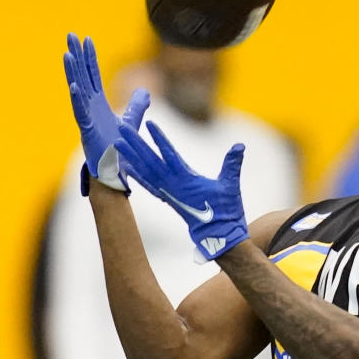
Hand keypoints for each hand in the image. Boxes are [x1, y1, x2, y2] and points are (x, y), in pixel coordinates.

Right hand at [63, 33, 150, 193]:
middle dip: (77, 55)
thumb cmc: (120, 147)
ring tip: (68, 54)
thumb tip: (145, 91)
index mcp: (98, 103)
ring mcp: (86, 118)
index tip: (86, 38)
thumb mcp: (131, 120)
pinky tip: (74, 86)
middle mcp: (89, 107)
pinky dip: (77, 100)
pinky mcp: (87, 131)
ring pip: (77, 90)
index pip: (92, 74)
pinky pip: (81, 113)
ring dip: (72, 72)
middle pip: (82, 76)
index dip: (90, 57)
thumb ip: (137, 105)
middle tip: (70, 35)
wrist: (116, 170)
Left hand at [115, 121, 248, 260]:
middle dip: (136, 143)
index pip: (170, 155)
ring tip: (118, 142)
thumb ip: (232, 165)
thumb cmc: (226, 210)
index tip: (149, 124)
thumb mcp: (231, 185)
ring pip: (145, 171)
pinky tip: (127, 167)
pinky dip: (136, 174)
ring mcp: (168, 192)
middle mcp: (173, 185)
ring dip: (131, 156)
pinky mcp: (168, 198)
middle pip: (150, 161)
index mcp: (186, 180)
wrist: (219, 234)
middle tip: (122, 128)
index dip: (159, 139)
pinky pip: (148, 184)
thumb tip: (240, 146)